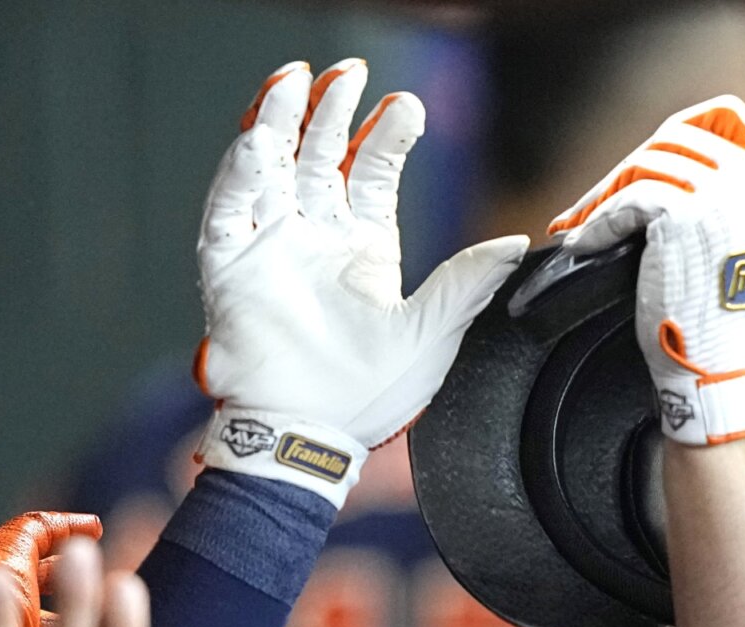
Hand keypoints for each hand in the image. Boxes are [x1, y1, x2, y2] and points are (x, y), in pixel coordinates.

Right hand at [195, 60, 528, 505]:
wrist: (308, 436)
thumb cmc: (368, 397)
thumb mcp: (432, 334)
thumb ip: (468, 285)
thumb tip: (515, 246)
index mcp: (363, 250)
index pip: (373, 173)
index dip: (386, 136)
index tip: (405, 107)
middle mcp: (314, 239)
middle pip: (320, 156)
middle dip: (332, 111)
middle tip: (348, 73)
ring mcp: (270, 247)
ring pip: (271, 167)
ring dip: (281, 123)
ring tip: (296, 81)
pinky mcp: (229, 266)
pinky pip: (229, 207)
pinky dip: (242, 170)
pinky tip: (260, 139)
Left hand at [549, 95, 744, 446]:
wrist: (717, 361)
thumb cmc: (714, 310)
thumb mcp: (731, 233)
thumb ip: (713, 190)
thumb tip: (655, 157)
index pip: (725, 112)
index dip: (680, 128)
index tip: (647, 159)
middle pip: (675, 135)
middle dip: (630, 166)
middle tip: (597, 201)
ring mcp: (720, 192)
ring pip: (646, 163)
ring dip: (606, 194)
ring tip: (585, 223)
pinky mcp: (682, 213)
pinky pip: (627, 200)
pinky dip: (599, 221)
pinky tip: (585, 241)